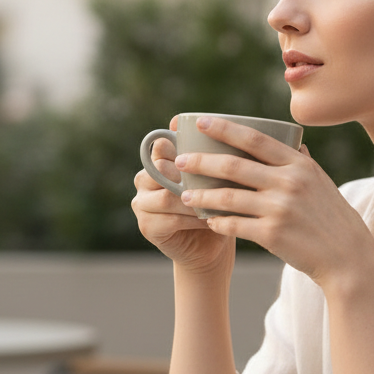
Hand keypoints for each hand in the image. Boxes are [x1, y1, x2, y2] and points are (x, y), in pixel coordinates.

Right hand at [131, 118, 234, 275]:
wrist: (210, 245)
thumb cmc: (217, 205)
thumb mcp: (217, 177)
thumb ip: (214, 157)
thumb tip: (232, 128)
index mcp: (157, 161)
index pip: (160, 146)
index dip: (179, 145)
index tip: (206, 149)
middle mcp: (144, 179)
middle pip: (160, 169)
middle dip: (188, 175)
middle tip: (218, 178)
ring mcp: (141, 203)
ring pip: (165, 196)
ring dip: (192, 199)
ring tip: (217, 201)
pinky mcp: (147, 226)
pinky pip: (170, 219)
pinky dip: (193, 220)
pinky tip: (211, 219)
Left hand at [174, 115, 373, 290]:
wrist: (348, 258)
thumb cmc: (332, 219)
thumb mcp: (321, 183)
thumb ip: (301, 162)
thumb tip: (290, 141)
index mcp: (299, 164)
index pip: (255, 138)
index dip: (225, 128)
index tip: (201, 122)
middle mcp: (289, 182)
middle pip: (233, 165)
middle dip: (201, 162)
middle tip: (180, 161)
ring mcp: (280, 208)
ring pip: (228, 197)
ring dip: (202, 195)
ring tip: (185, 195)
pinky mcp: (273, 234)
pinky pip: (234, 225)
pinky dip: (217, 222)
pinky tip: (208, 221)